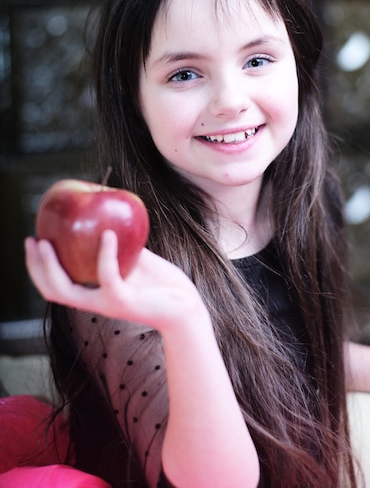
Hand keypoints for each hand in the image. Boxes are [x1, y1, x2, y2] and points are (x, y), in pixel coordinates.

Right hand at [25, 230, 206, 333]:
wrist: (185, 305)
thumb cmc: (160, 282)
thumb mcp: (133, 259)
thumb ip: (117, 246)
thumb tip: (105, 216)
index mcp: (93, 292)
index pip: (55, 284)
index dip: (38, 266)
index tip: (32, 239)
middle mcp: (94, 301)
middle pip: (52, 290)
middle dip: (36, 266)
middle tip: (33, 240)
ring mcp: (107, 304)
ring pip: (68, 291)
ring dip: (53, 267)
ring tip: (48, 242)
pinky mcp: (124, 302)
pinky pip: (108, 277)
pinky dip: (105, 254)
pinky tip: (109, 233)